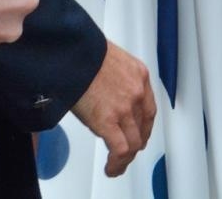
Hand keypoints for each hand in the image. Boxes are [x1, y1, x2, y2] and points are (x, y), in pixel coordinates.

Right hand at [71, 41, 155, 176]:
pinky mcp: (109, 121)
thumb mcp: (111, 62)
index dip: (144, 127)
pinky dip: (117, 163)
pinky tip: (111, 168)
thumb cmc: (83, 54)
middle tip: (127, 152)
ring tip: (117, 165)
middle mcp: (137, 92)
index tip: (139, 134)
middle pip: (143, 128)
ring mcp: (125, 108)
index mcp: (139, 75)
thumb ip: (118, 82)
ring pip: (134, 142)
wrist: (72, 54)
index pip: (148, 109)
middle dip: (136, 143)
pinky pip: (120, 150)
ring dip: (126, 158)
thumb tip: (110, 100)